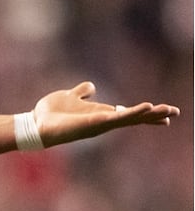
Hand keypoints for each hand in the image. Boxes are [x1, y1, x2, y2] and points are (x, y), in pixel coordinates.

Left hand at [33, 81, 179, 146]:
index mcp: (101, 113)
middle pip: (134, 117)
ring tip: (166, 110)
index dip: (145, 113)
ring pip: (130, 118)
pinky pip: (117, 118)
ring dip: (148, 114)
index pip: (128, 113)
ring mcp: (100, 123)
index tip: (165, 112)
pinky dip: (132, 113)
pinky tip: (147, 108)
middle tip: (175, 112)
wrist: (36, 124)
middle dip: (154, 115)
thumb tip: (92, 86)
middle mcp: (103, 120)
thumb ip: (81, 91)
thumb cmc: (52, 113)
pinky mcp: (94, 123)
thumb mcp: (70, 96)